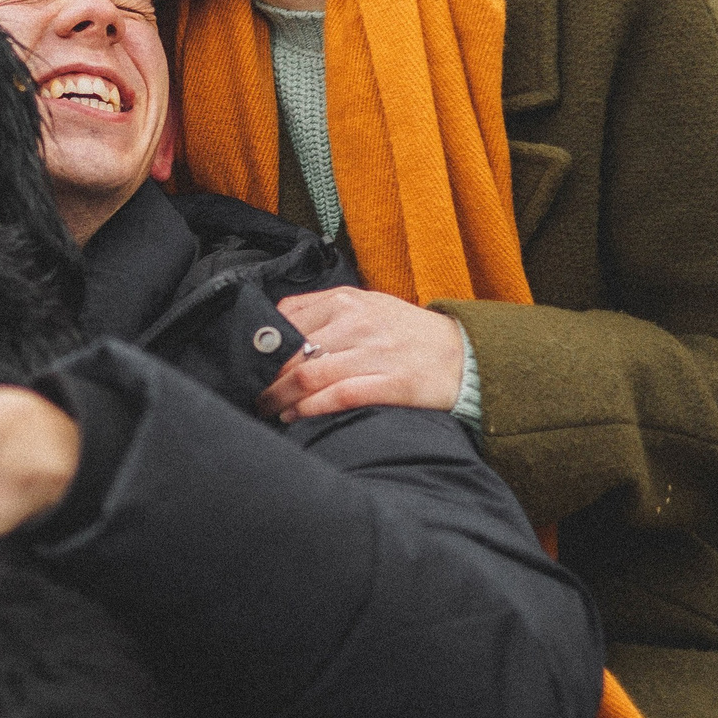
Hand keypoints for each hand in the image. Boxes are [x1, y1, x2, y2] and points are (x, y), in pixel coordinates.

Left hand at [258, 287, 465, 420]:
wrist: (465, 354)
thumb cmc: (408, 334)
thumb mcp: (369, 307)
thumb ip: (326, 312)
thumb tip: (277, 328)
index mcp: (349, 301)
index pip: (288, 319)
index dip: (263, 346)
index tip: (251, 363)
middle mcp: (359, 323)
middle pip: (293, 352)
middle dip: (267, 378)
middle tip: (254, 393)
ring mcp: (375, 353)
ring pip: (309, 375)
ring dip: (281, 397)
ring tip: (269, 408)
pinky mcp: (391, 383)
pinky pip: (339, 396)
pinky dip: (310, 409)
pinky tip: (295, 416)